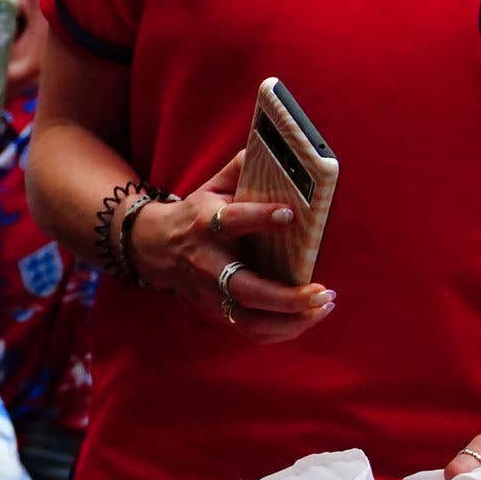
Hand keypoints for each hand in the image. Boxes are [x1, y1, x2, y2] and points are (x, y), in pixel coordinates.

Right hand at [124, 156, 331, 341]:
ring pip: (251, 320)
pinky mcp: (218, 311)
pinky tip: (310, 316)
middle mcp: (207, 264)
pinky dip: (284, 330)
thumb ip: (242, 170)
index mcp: (205, 224)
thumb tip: (277, 148)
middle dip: (288, 297)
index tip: (292, 213)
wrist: (156, 248)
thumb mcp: (212, 187)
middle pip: (246, 290)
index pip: (232, 220)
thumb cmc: (196, 214)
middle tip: (323, 290)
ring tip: (324, 305)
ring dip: (292, 320)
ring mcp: (211, 293)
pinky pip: (252, 330)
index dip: (261, 217)